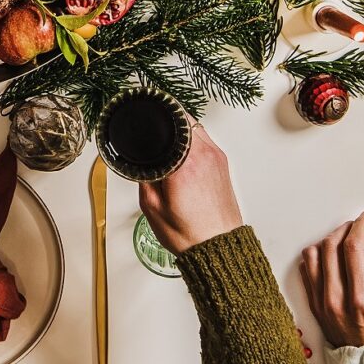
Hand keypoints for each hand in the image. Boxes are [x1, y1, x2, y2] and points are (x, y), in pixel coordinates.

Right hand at [137, 124, 244, 252]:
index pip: (168, 123)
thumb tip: (140, 160)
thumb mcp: (152, 208)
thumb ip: (143, 177)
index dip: (154, 117)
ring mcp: (217, 157)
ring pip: (195, 126)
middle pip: (183, 118)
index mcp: (184, 165)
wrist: (219, 248)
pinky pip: (204, 139)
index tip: (144, 115)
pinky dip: (191, 138)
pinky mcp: (223, 163)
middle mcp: (204, 155)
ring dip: (180, 129)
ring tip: (166, 141)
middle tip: (152, 128)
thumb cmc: (190, 234)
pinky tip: (181, 151)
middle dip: (166, 120)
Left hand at [300, 210, 363, 348]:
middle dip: (345, 228)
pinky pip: (306, 273)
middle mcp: (336, 301)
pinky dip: (316, 257)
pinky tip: (330, 256)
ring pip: (314, 256)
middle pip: (331, 246)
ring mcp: (323, 305)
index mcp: (361, 298)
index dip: (360, 224)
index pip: (353, 246)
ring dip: (329, 241)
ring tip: (345, 240)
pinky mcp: (316, 309)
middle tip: (358, 226)